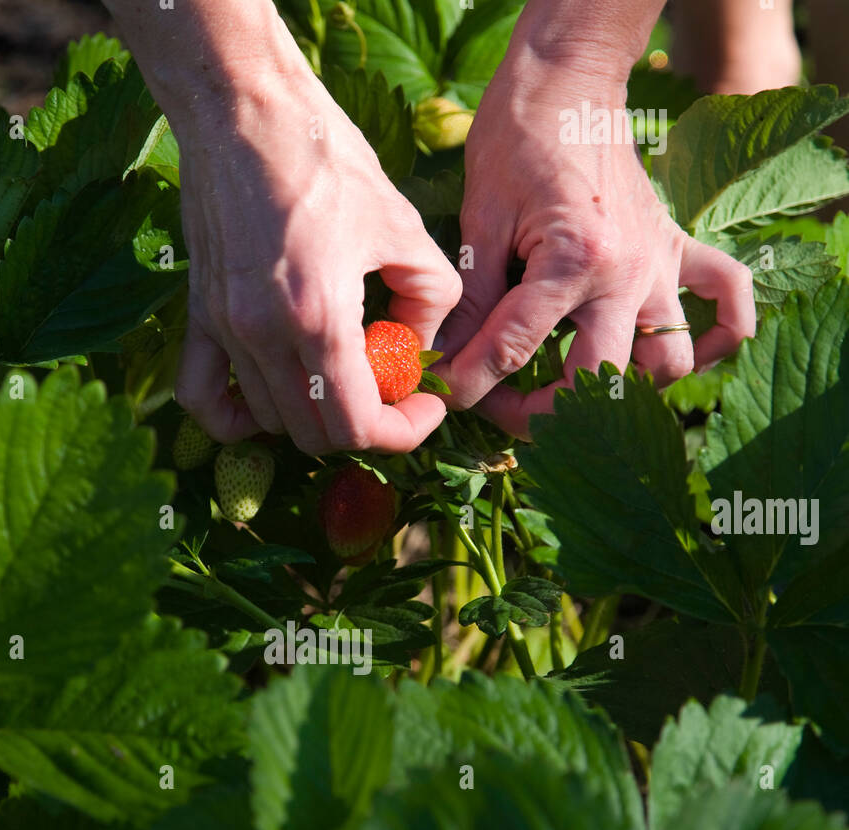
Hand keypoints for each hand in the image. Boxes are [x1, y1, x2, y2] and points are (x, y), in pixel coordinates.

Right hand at [172, 77, 461, 454]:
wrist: (244, 107)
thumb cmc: (325, 156)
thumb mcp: (403, 223)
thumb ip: (431, 297)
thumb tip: (423, 350)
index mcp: (319, 318)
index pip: (358, 428)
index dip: (403, 431)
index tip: (425, 406)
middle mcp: (264, 335)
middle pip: (315, 435)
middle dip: (365, 426)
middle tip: (391, 389)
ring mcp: (224, 329)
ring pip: (269, 421)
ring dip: (314, 413)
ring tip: (344, 371)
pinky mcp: (199, 314)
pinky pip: (201, 398)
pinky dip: (237, 416)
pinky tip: (272, 396)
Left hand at [439, 66, 755, 439]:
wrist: (569, 78)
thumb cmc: (517, 139)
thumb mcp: (481, 218)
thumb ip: (472, 298)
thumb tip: (445, 358)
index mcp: (572, 261)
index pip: (514, 350)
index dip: (470, 382)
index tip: (444, 395)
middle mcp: (627, 272)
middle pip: (599, 379)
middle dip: (545, 409)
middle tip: (504, 406)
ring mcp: (659, 265)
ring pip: (668, 360)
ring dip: (626, 387)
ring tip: (573, 388)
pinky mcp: (676, 249)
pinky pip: (728, 299)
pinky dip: (721, 334)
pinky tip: (679, 353)